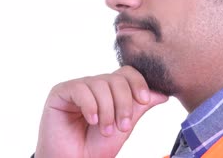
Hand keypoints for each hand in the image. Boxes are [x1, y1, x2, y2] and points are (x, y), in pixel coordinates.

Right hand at [34, 66, 167, 157]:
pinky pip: (80, 90)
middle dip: (123, 104)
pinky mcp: (60, 92)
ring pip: (100, 84)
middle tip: (121, 127)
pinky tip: (91, 120)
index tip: (144, 100)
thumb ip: (139, 108)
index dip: (138, 83)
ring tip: (105, 130)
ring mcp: (76, 87)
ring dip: (107, 111)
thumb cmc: (95, 147)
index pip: (126, 73)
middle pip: (116, 79)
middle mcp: (93, 85)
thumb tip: (162, 94)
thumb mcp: (124, 126)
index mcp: (109, 91)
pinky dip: (90, 106)